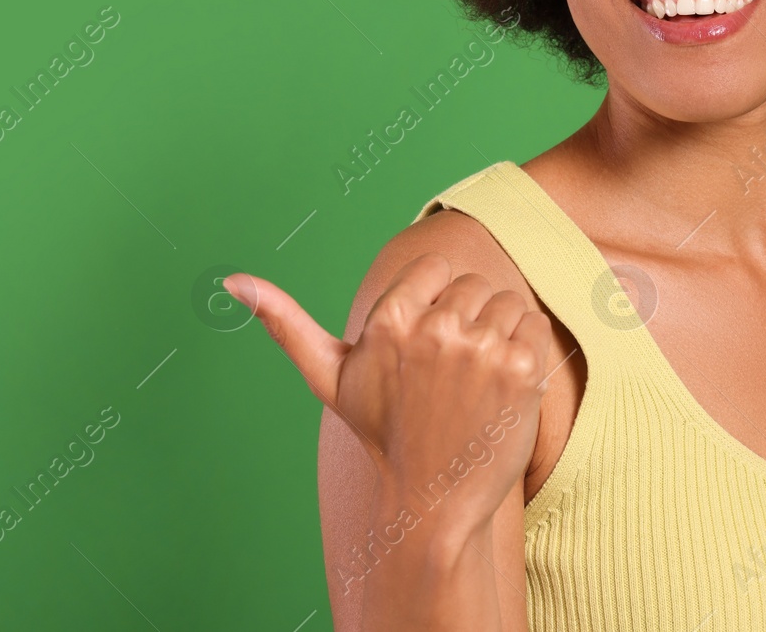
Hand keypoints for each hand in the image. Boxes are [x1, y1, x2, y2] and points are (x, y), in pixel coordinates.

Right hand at [225, 253, 551, 532]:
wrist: (434, 499)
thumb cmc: (382, 433)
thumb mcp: (330, 377)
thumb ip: (285, 322)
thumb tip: (231, 281)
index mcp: (388, 319)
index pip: (434, 267)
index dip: (432, 303)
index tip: (423, 346)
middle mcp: (435, 328)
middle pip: (471, 284)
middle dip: (465, 319)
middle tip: (449, 373)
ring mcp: (482, 349)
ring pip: (505, 301)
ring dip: (498, 334)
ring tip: (475, 381)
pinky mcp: (522, 369)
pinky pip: (534, 325)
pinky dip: (527, 350)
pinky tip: (502, 386)